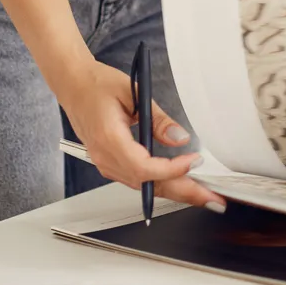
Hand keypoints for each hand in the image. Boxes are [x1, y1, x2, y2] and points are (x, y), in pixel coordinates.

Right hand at [58, 60, 225, 209]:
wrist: (74, 86)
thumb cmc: (98, 85)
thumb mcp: (134, 93)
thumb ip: (158, 120)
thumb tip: (180, 139)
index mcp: (109, 139)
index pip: (144, 167)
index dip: (171, 170)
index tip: (194, 162)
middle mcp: (105, 157)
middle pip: (148, 185)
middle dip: (183, 193)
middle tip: (211, 199)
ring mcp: (106, 163)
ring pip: (144, 187)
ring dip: (174, 191)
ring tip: (201, 194)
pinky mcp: (109, 163)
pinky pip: (137, 180)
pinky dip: (160, 184)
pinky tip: (178, 183)